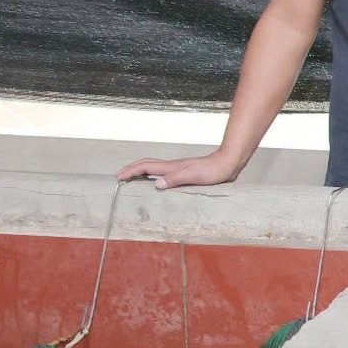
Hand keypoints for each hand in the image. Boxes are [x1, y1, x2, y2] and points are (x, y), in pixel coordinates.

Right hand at [117, 151, 240, 189]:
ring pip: (154, 167)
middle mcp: (172, 166)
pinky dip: (153, 175)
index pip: (145, 167)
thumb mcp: (194, 177)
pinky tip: (157, 182)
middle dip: (131, 169)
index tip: (118, 177)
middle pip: (146, 165)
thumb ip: (175, 179)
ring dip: (141, 171)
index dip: (131, 171)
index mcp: (171, 167)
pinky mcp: (185, 172)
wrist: (228, 164)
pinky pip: (163, 172)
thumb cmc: (213, 171)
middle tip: (120, 177)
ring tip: (132, 179)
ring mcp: (178, 168)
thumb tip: (156, 184)